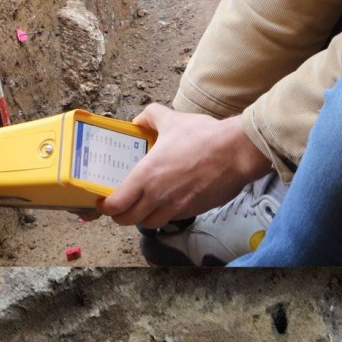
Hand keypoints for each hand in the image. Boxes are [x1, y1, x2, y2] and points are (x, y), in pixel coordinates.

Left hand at [98, 104, 271, 228]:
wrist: (236, 153)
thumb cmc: (204, 137)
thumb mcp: (173, 120)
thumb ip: (151, 117)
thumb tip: (139, 120)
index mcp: (146, 176)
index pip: (116, 205)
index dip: (106, 207)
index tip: (104, 201)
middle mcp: (157, 197)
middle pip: (128, 220)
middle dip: (120, 215)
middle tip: (120, 205)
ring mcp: (175, 207)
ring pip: (149, 224)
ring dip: (142, 218)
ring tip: (142, 206)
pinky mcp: (192, 211)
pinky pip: (170, 220)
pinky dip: (163, 215)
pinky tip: (166, 203)